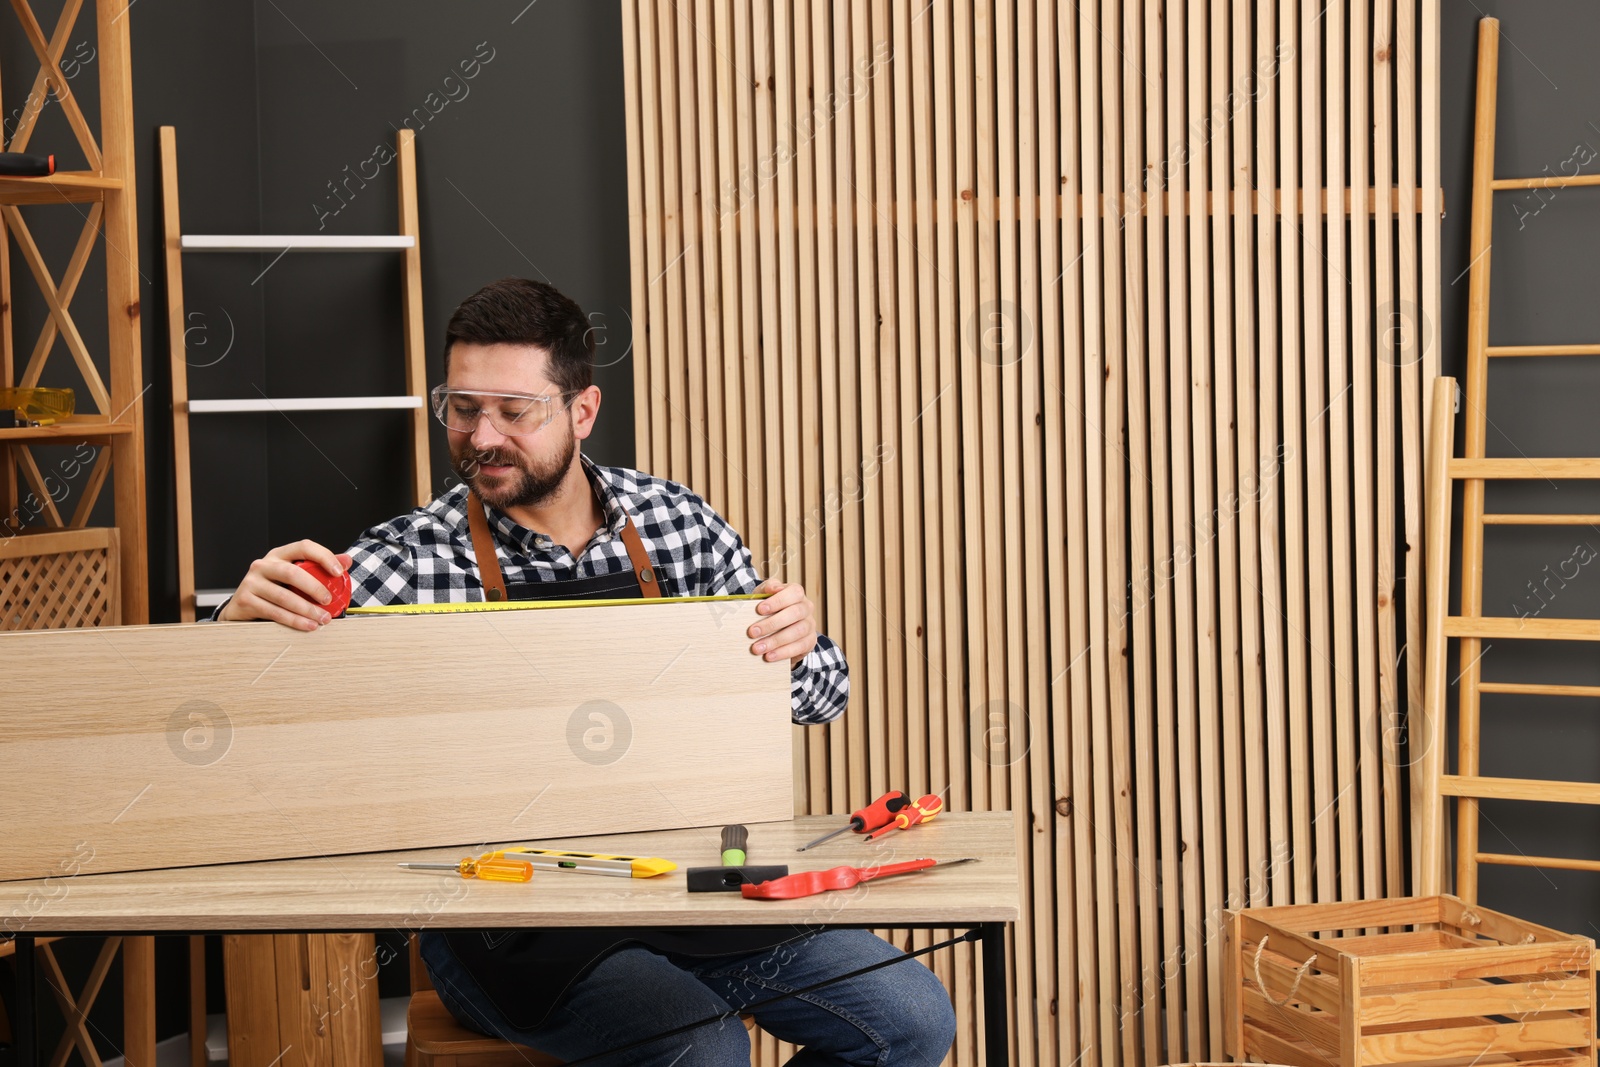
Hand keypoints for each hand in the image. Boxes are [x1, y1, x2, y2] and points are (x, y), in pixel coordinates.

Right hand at [217, 541, 352, 630]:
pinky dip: (294, 620)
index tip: (339, 571)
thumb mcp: (294, 575)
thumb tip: (347, 560)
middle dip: (315, 588)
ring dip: (307, 610)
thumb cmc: (273, 588)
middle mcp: (263, 565)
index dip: (324, 556)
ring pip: (284, 596)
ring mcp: (252, 582)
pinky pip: (275, 612)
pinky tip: (308, 625)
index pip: (304, 547)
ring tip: (323, 618)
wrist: (241, 606)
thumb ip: (319, 567)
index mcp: (279, 555)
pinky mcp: (246, 601)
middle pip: (292, 573)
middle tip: (329, 600)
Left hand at [748, 578, 816, 667]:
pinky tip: (769, 656)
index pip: (793, 593)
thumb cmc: (768, 609)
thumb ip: (766, 589)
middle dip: (772, 623)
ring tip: (757, 648)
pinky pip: (799, 647)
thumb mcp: (764, 596)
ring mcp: (810, 624)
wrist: (777, 629)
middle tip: (752, 632)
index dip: (778, 600)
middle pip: (795, 613)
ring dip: (775, 641)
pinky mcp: (810, 641)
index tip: (759, 609)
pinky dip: (783, 652)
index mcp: (796, 593)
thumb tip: (772, 588)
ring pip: (797, 631)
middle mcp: (806, 607)